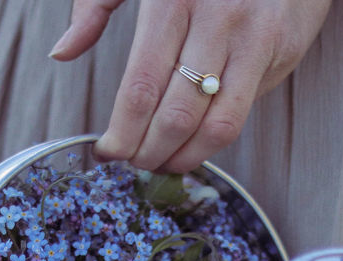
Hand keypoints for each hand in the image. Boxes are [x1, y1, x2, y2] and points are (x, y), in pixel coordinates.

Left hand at [49, 0, 330, 172]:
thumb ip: (95, 7)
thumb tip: (62, 52)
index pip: (142, 85)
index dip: (123, 130)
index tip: (109, 151)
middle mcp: (215, 19)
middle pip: (176, 114)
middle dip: (150, 152)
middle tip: (136, 162)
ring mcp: (252, 38)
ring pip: (215, 125)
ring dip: (185, 157)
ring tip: (164, 162)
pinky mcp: (280, 51)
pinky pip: (243, 113)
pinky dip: (213, 141)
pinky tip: (194, 144)